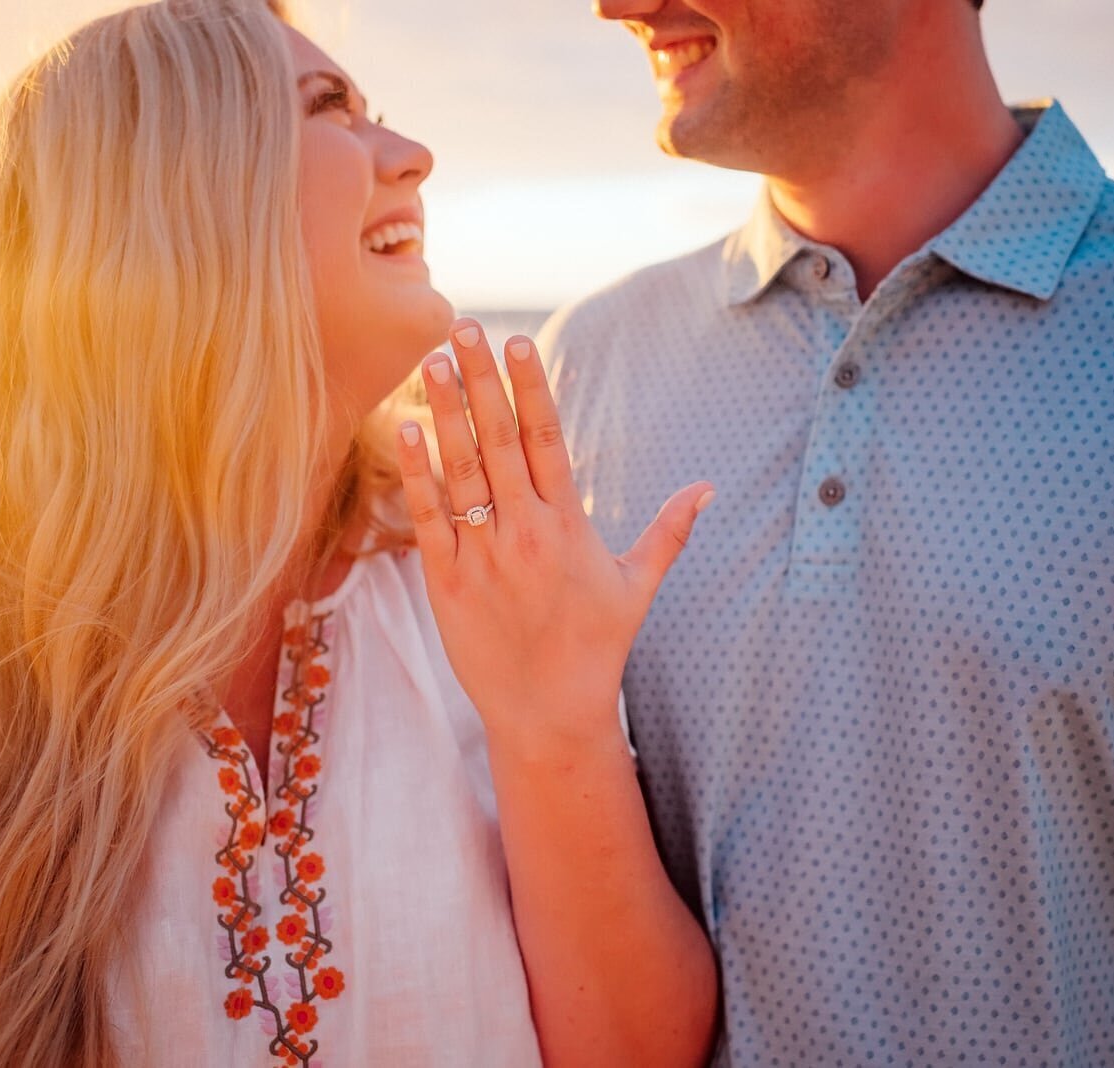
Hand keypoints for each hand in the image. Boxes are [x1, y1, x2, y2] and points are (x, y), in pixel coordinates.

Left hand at [395, 319, 712, 751]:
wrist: (550, 716)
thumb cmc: (596, 648)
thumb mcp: (637, 587)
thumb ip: (669, 531)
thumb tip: (707, 487)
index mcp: (569, 524)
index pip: (548, 439)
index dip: (531, 387)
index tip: (516, 342)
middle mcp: (525, 531)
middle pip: (499, 440)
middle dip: (480, 381)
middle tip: (462, 329)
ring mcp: (483, 555)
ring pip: (460, 470)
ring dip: (443, 412)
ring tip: (430, 361)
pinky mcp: (447, 582)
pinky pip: (428, 517)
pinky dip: (417, 473)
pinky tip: (405, 428)